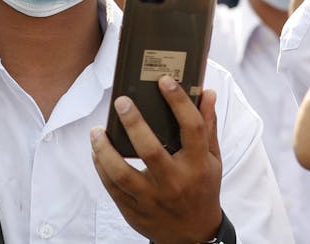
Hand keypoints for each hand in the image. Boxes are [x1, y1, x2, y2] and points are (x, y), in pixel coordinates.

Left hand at [92, 76, 223, 242]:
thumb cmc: (202, 189)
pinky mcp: (134, 210)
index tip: (165, 81)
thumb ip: (208, 127)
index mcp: (198, 165)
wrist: (193, 235)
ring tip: (97, 131)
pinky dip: (101, 166)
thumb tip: (207, 93)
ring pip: (122, 172)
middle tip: (121, 102)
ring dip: (104, 149)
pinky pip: (111, 186)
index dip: (179, 102)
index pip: (191, 128)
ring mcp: (152, 198)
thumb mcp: (212, 160)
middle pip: (150, 150)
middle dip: (133, 122)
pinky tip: (97, 151)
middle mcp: (175, 182)